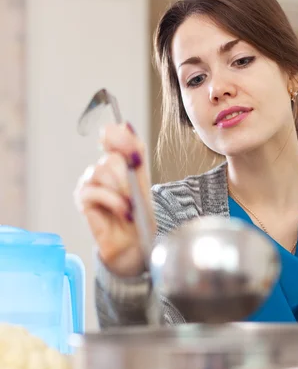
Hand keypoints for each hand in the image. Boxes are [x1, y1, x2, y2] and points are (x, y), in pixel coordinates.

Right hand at [74, 123, 155, 277]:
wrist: (134, 244)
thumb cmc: (140, 216)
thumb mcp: (144, 184)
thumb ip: (136, 155)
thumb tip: (125, 124)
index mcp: (119, 161)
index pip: (115, 135)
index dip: (120, 136)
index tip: (129, 148)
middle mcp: (103, 168)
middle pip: (112, 158)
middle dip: (127, 177)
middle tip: (135, 196)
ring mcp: (90, 181)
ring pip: (102, 171)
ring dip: (121, 192)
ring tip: (130, 208)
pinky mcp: (82, 197)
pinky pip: (95, 190)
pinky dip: (113, 202)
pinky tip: (124, 212)